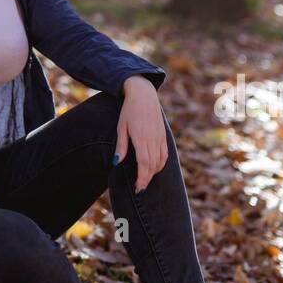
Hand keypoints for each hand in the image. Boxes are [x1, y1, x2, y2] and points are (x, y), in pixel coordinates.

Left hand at [115, 77, 168, 193]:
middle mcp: (153, 139)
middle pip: (153, 166)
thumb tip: (117, 163)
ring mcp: (160, 137)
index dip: (142, 179)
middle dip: (146, 179)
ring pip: (160, 162)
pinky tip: (153, 168)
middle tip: (139, 188)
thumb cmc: (129, 110)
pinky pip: (165, 154)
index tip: (138, 188)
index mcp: (141, 138)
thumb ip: (121, 146)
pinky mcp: (163, 136)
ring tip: (144, 179)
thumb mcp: (121, 127)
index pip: (144, 164)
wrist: (143, 94)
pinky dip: (160, 164)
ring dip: (153, 173)